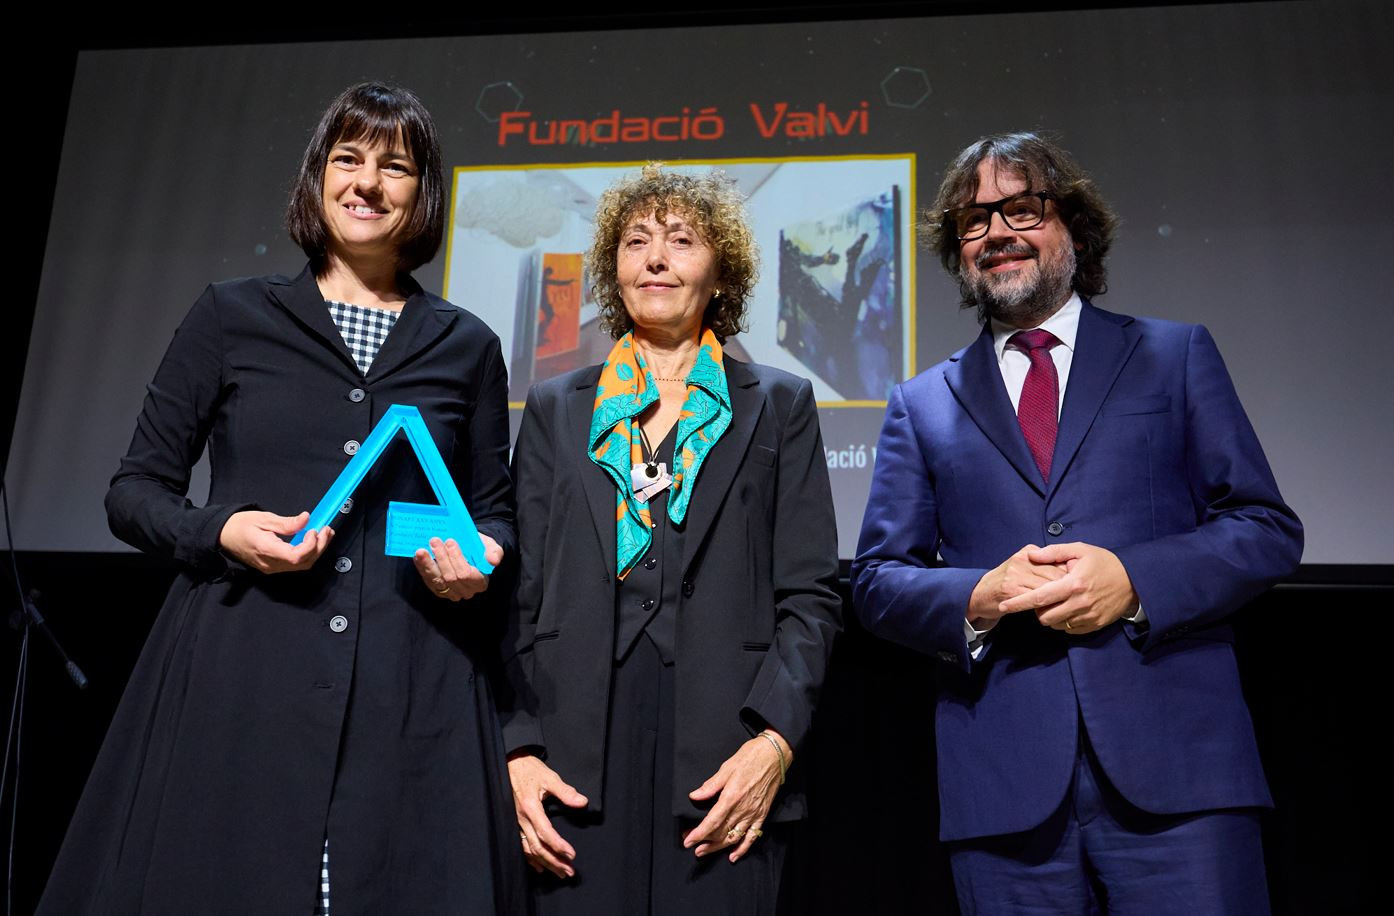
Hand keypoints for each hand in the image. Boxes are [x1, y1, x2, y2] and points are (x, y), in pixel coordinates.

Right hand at [218, 510, 332, 573]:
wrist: (223, 536)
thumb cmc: (240, 525)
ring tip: (324, 534)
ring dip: (316, 551)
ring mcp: (272, 568)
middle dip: (319, 547)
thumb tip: (306, 519)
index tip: (314, 530)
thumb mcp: (263, 518)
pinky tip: (313, 541)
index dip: (311, 545)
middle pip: (303, 563)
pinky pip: (295, 565)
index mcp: (266, 549)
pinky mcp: (273, 567)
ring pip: (301, 566)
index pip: (296, 556)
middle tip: (327, 530)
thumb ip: (287, 523)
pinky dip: (308, 554)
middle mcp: (270, 563)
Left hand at [413, 534, 502, 601]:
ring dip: (428, 564)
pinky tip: (418, 557)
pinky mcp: (438, 590)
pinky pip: (428, 581)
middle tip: (434, 540)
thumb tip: (493, 560)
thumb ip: (495, 552)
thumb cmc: (480, 549)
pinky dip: (422, 568)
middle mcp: (465, 591)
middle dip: (441, 558)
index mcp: (480, 582)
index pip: (466, 574)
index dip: (457, 558)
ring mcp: (451, 592)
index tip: (450, 541)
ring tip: (421, 550)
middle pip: (450, 577)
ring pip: (437, 581)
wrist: (470, 552)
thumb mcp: (491, 547)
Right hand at [507, 753, 587, 878]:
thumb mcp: (549, 777)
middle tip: (569, 872)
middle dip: (554, 861)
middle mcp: (521, 819)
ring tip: (559, 872)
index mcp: (530, 807)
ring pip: (529, 849)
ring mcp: (516, 823)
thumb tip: (582, 802)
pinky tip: (539, 867)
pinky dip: (530, 858)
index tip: (571, 855)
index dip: (559, 846)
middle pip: (537, 847)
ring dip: (545, 863)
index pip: (545, 833)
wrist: (511, 764)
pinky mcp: (514, 823)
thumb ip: (566, 791)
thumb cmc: (530, 770)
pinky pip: (521, 845)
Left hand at [684, 730, 790, 862]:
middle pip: (721, 832)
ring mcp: (754, 814)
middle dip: (704, 842)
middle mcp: (743, 809)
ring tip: (705, 852)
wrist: (775, 755)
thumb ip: (711, 785)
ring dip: (718, 847)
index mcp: (731, 797)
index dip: (698, 834)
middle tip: (692, 846)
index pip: (712, 822)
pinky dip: (743, 848)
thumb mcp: (727, 767)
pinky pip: (752, 836)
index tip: (687, 841)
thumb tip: (694, 796)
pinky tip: (733, 856)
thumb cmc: (750, 757)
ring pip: (734, 837)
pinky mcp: (762, 815)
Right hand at [967, 544, 1067, 627]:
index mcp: (1029, 551)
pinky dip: (1045, 607)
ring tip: (1066, 608)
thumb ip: (1044, 566)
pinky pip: (1035, 599)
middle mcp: (1023, 559)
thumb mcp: (1025, 566)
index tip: (1078, 589)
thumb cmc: (1008, 582)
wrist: (980, 593)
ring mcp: (1016, 573)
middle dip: (1067, 590)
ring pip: (1047, 588)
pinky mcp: (1011, 589)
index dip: (1070, 577)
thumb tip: (1071, 573)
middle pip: (1055, 575)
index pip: (1058, 562)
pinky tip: (1051, 612)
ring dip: (1058, 600)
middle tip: (1076, 602)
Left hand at [998, 542, 1138, 634]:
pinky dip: (1064, 622)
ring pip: (1056, 625)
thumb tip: (1030, 556)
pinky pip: (1069, 629)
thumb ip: (1053, 553)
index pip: (1039, 597)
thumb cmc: (1102, 562)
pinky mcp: (1094, 625)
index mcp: (1073, 584)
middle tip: (1042, 597)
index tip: (1003, 606)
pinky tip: (1069, 608)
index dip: (1018, 603)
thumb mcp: (1079, 550)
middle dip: (1036, 609)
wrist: (1133, 580)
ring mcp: (1088, 616)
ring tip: (1056, 602)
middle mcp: (1080, 603)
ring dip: (1050, 616)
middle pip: (1044, 616)